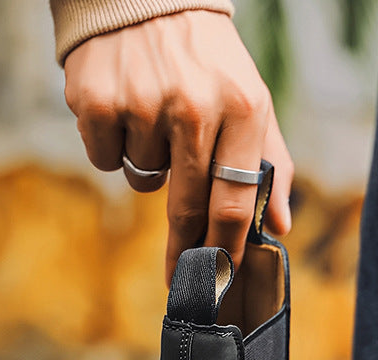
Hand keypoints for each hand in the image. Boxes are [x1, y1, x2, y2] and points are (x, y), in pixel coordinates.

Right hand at [63, 10, 292, 280]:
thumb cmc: (208, 60)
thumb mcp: (251, 99)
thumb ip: (271, 164)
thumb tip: (280, 227)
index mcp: (242, 108)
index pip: (235, 200)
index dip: (224, 250)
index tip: (219, 282)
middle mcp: (194, 106)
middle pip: (188, 206)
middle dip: (186, 250)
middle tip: (180, 278)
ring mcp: (142, 103)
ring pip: (143, 181)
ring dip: (149, 169)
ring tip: (155, 120)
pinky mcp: (96, 100)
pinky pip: (106, 159)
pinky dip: (113, 146)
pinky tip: (124, 108)